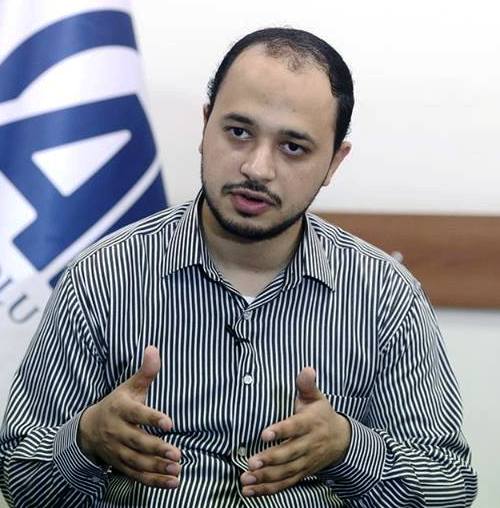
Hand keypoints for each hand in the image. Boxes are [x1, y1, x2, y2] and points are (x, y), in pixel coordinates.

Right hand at [78, 346, 180, 488]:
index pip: (137, 414)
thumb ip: (145, 372)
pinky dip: (153, 481)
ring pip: (137, 462)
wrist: (88, 429)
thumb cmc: (117, 404)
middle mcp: (118, 432)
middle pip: (137, 442)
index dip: (152, 419)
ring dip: (157, 467)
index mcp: (121, 410)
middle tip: (177, 454)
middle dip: (157, 449)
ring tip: (177, 469)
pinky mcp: (121, 465)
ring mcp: (118, 451)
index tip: (169, 423)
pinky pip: (136, 475)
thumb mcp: (129, 386)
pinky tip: (172, 482)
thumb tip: (154, 348)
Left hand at [240, 367, 350, 496]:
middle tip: (250, 462)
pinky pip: (285, 484)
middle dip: (270, 459)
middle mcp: (308, 444)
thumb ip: (308, 385)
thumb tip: (307, 369)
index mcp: (310, 423)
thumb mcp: (317, 397)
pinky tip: (250, 491)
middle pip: (289, 454)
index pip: (295, 427)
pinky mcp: (302, 473)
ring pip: (286, 472)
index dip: (280, 431)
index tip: (264, 433)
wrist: (341, 440)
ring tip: (246, 479)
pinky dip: (268, 489)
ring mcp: (305, 461)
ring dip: (265, 477)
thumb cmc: (322, 414)